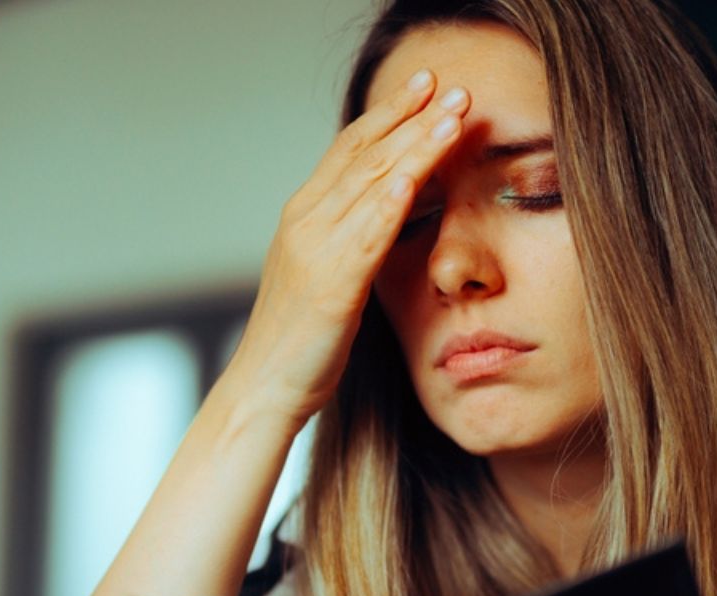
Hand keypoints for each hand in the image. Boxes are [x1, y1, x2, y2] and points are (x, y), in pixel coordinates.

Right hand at [224, 69, 470, 428]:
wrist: (264, 389)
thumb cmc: (300, 341)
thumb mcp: (328, 274)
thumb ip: (352, 237)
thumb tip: (391, 207)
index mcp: (304, 216)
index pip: (351, 149)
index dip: (389, 114)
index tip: (426, 87)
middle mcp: (306, 221)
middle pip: (365, 154)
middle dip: (411, 116)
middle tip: (451, 84)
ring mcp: (316, 251)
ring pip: (371, 185)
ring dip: (414, 146)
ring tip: (452, 115)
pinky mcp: (331, 286)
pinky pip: (365, 236)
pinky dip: (389, 202)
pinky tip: (413, 176)